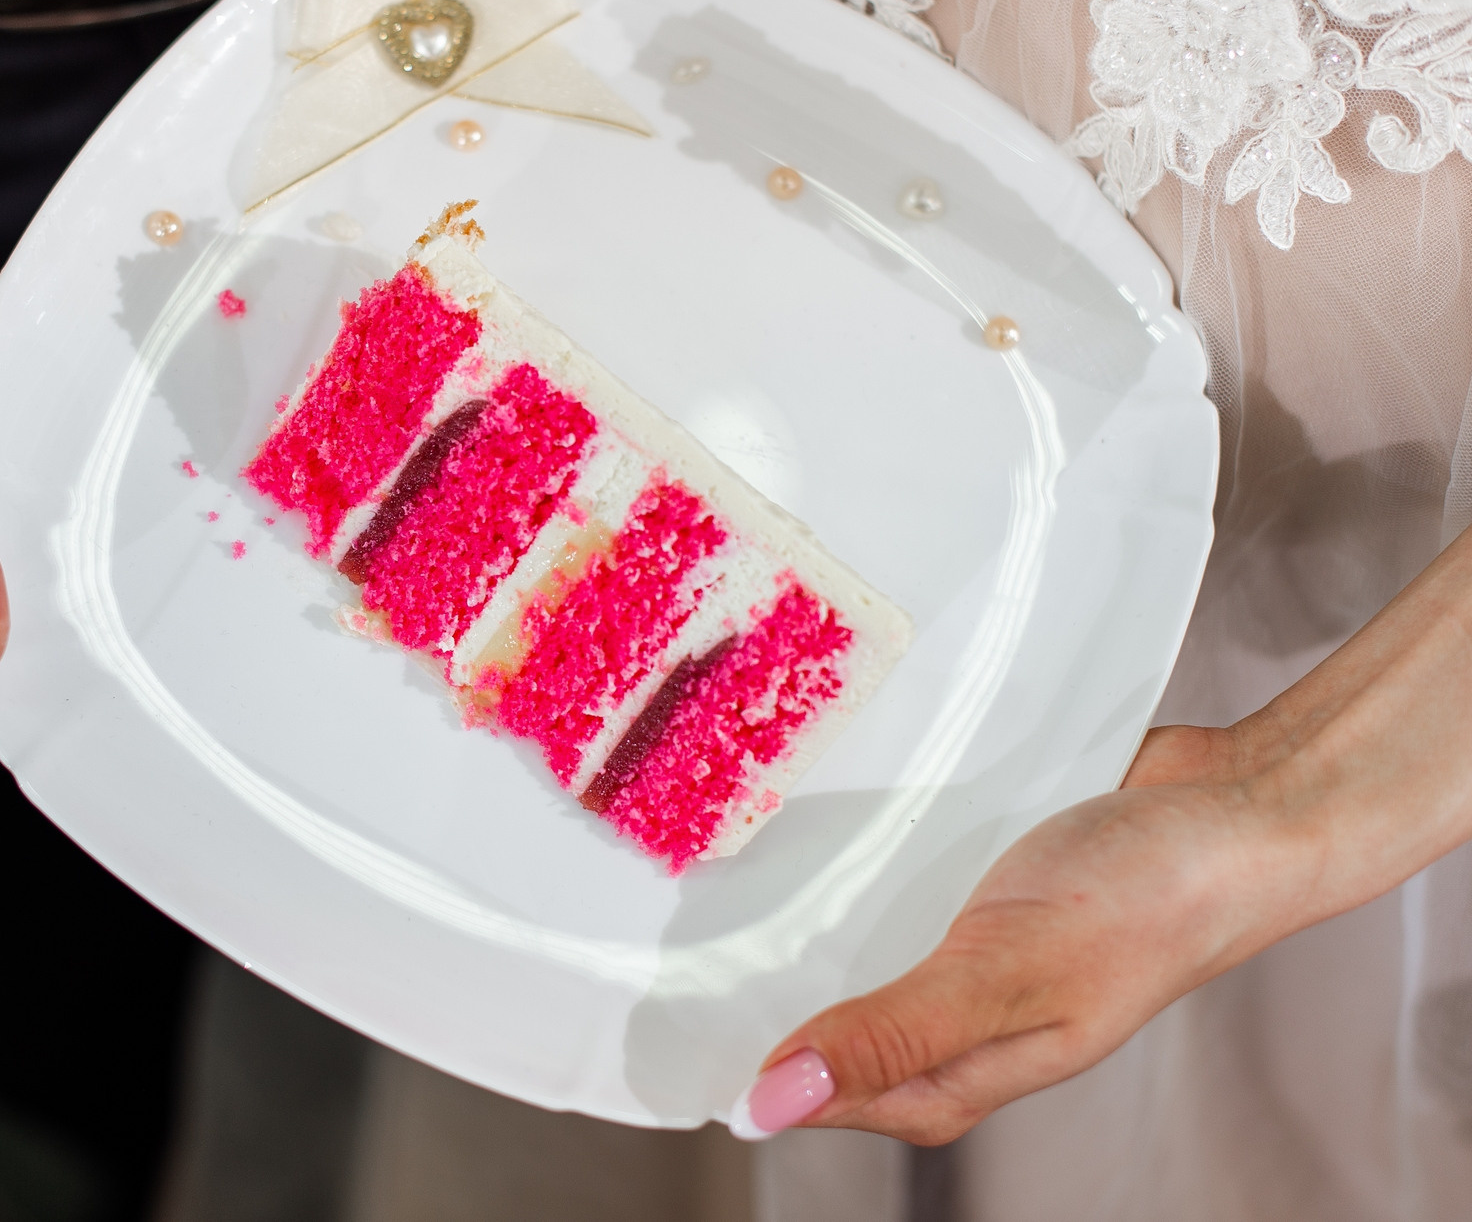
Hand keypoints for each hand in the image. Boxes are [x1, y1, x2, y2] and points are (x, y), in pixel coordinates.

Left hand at [732, 523, 1471, 1141]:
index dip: (749, 1068)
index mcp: (964, 1069)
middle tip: (667, 929)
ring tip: (719, 859)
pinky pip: (889, 872)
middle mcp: (955, 1011)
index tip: (664, 1027)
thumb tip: (776, 1104)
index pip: (826, 1093)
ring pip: (851, 938)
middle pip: (827, 1015)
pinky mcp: (971, 873)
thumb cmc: (1149, 903)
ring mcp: (962, 941)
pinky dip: (849, 848)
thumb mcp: (1009, 976)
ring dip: (797, 906)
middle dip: (754, 981)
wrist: (1244, 803)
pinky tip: (805, 812)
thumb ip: (895, 1033)